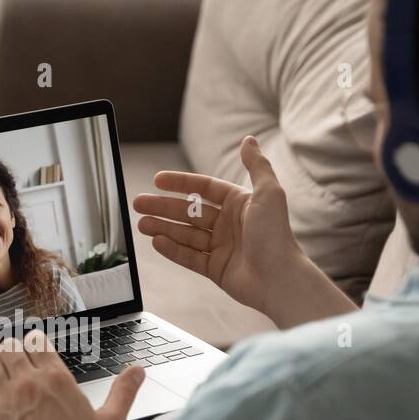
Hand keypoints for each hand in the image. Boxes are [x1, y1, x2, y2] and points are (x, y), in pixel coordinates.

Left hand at [0, 330, 144, 419]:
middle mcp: (29, 381)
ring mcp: (7, 396)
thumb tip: (137, 371)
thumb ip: (124, 392)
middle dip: (13, 345)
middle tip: (13, 348)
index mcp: (57, 378)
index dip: (34, 339)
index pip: (39, 343)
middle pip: (13, 348)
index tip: (33, 341)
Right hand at [134, 136, 302, 315]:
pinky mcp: (216, 269)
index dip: (180, 183)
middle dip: (163, 207)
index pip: (203, 189)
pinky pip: (189, 257)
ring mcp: (221, 247)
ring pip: (185, 234)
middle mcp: (229, 224)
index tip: (157, 180)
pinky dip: (172, 249)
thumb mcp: (269, 193)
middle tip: (138, 203)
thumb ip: (257, 165)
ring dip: (163, 227)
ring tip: (141, 224)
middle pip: (189, 211)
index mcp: (240, 204)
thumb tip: (249, 140)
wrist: (279, 279)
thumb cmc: (276, 235)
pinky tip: (156, 241)